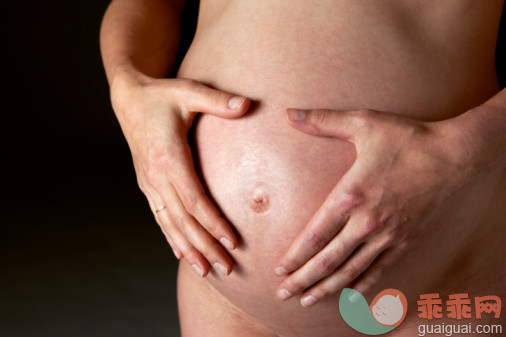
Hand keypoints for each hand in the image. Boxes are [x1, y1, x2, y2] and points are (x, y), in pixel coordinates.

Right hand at [110, 69, 249, 276]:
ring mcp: (149, 183)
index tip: (232, 241)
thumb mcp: (189, 92)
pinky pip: (160, 217)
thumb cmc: (162, 96)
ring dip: (188, 249)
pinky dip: (170, 238)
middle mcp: (156, 175)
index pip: (194, 199)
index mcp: (168, 157)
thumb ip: (218, 101)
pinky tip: (181, 253)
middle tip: (226, 267)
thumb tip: (247, 104)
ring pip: (170, 224)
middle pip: (183, 220)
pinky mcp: (147, 185)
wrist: (128, 99)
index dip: (213, 223)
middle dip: (205, 246)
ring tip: (206, 270)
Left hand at [274, 107, 477, 306]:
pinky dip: (363, 284)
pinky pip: (380, 268)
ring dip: (327, 288)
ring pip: (352, 271)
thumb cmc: (408, 139)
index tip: (279, 269)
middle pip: (328, 260)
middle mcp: (367, 222)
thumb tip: (290, 113)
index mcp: (351, 196)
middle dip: (303, 279)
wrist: (455, 155)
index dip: (295, 255)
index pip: (315, 235)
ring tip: (307, 300)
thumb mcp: (363, 123)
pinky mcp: (405, 239)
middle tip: (283, 294)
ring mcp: (388, 234)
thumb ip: (323, 121)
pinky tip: (350, 295)